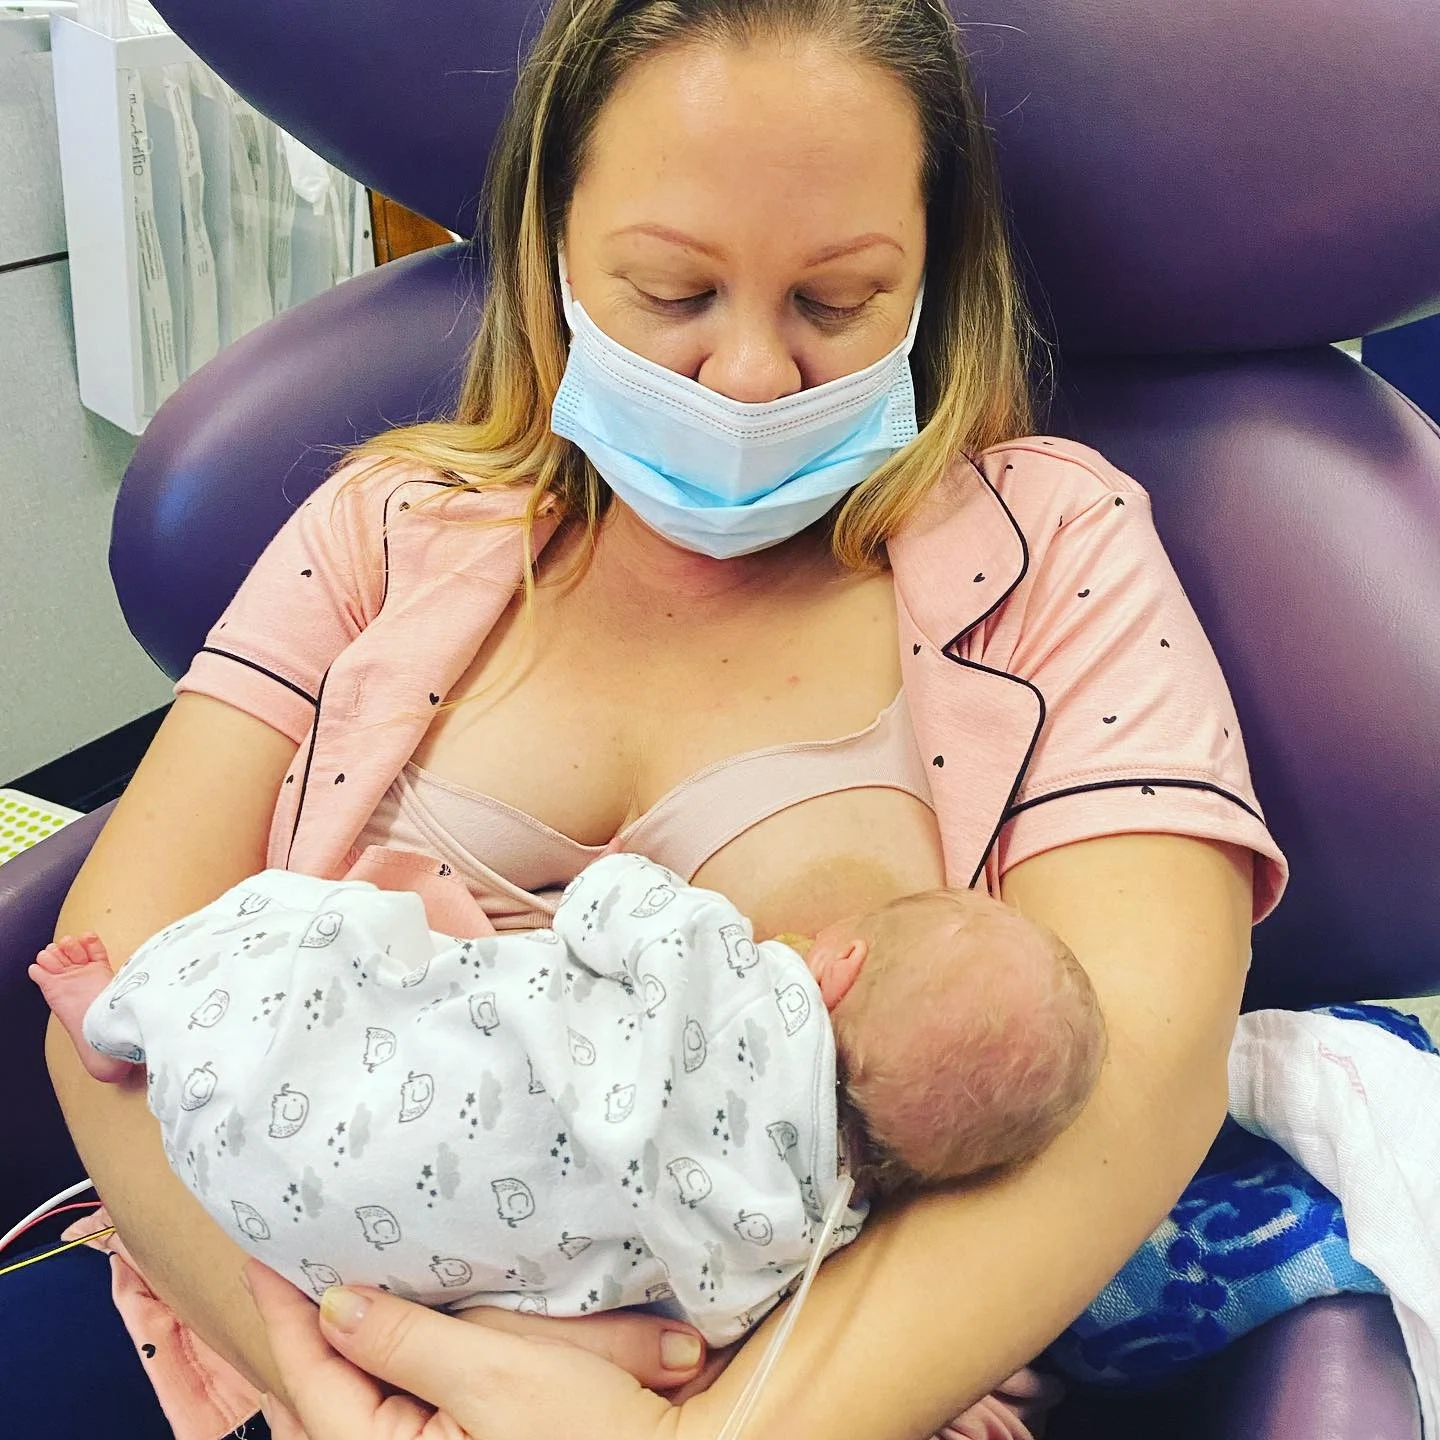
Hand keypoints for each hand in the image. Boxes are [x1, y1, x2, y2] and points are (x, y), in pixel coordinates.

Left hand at [245, 1261, 686, 1439]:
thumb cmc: (592, 1433)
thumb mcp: (495, 1372)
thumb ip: (406, 1340)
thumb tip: (335, 1303)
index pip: (313, 1371)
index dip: (286, 1305)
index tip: (264, 1246)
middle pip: (329, 1391)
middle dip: (310, 1325)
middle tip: (292, 1258)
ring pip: (365, 1398)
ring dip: (352, 1341)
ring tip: (331, 1284)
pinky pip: (406, 1402)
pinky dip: (394, 1357)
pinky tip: (396, 1327)